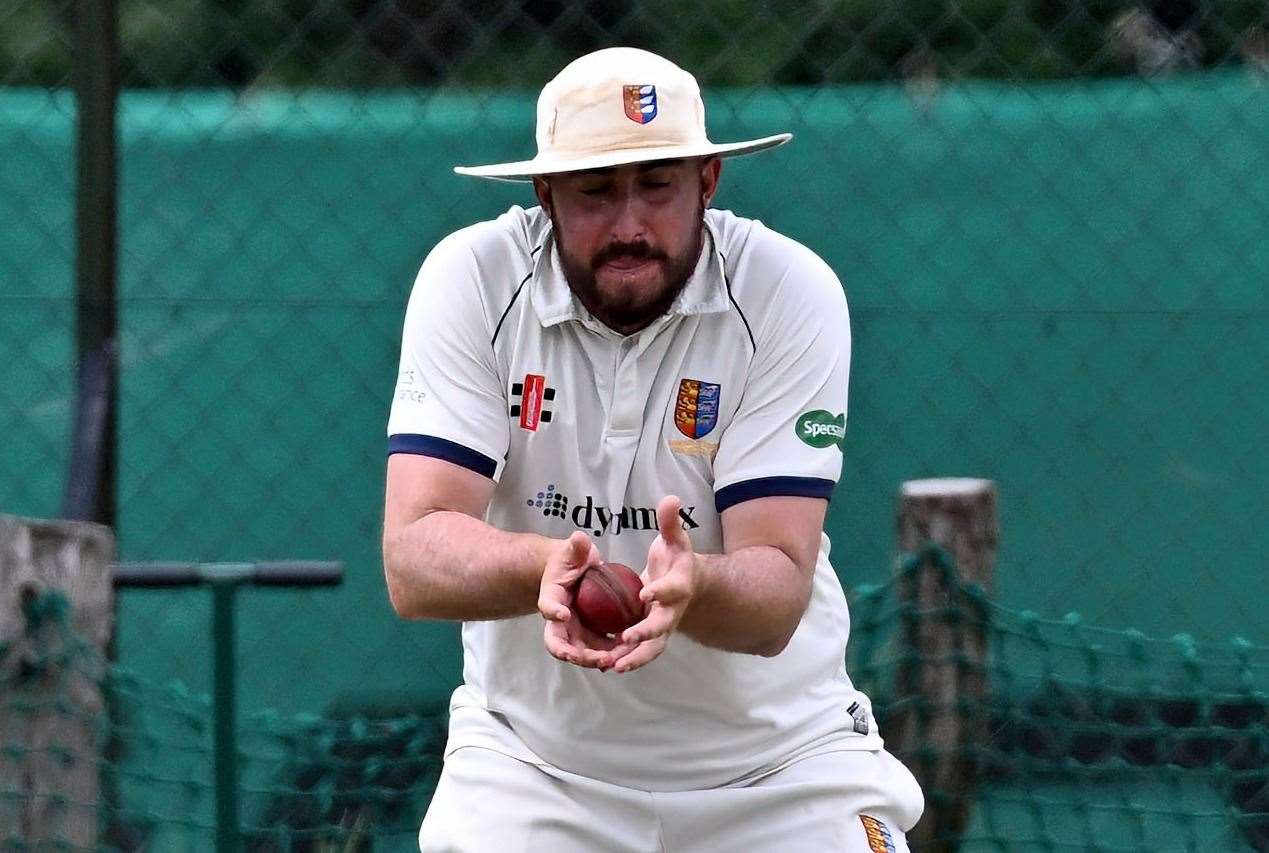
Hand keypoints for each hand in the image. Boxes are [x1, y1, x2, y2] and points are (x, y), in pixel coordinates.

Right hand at [539, 531, 636, 669]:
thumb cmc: (572, 560)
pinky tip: (623, 657)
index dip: (552, 611)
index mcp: (550, 597)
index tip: (563, 613)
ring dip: (594, 659)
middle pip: (559, 643)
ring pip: (579, 652)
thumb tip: (579, 538)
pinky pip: (597, 649)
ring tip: (612, 660)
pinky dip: (608, 655)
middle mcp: (559, 619)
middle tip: (595, 656)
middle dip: (575, 653)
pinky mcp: (590, 635)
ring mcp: (573, 630)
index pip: (546, 606)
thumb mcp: (574, 551)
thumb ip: (576, 547)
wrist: (575, 572)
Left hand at [613, 495, 697, 672]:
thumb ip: (671, 522)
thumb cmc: (677, 559)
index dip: (660, 591)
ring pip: (652, 647)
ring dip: (635, 657)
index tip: (645, 593)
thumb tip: (671, 498)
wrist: (689, 584)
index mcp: (679, 586)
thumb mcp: (675, 538)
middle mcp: (673, 610)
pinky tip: (607, 666)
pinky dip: (627, 660)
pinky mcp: (652, 636)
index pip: (671, 589)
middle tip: (627, 638)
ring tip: (614, 665)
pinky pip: (641, 652)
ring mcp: (663, 627)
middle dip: (646, 633)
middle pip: (662, 626)